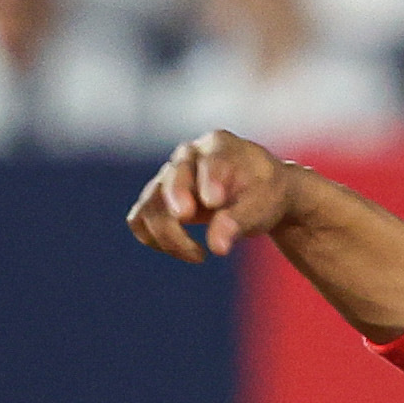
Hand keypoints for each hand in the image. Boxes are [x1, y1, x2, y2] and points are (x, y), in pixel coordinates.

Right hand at [130, 132, 295, 261]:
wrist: (256, 192)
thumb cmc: (263, 195)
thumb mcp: (263, 206)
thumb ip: (239, 222)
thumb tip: (217, 246)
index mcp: (220, 146)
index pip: (211, 162)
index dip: (210, 181)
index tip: (215, 201)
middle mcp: (189, 156)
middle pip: (174, 179)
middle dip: (177, 200)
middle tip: (188, 219)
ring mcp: (170, 176)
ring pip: (152, 204)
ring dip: (169, 235)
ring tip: (200, 255)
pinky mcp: (158, 199)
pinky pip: (140, 219)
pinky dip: (154, 239)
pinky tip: (183, 251)